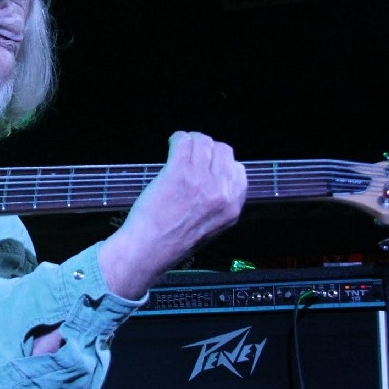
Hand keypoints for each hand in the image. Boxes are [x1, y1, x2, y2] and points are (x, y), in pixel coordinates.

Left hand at [98, 131, 246, 298]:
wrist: (150, 250)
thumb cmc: (174, 242)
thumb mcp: (212, 227)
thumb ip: (220, 203)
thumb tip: (217, 179)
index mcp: (233, 207)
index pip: (239, 170)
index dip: (221, 164)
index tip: (208, 164)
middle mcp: (221, 192)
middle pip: (223, 151)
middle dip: (208, 149)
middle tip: (192, 154)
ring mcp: (201, 180)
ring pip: (204, 142)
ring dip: (192, 141)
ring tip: (180, 148)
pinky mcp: (180, 172)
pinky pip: (184, 142)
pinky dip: (177, 139)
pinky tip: (171, 145)